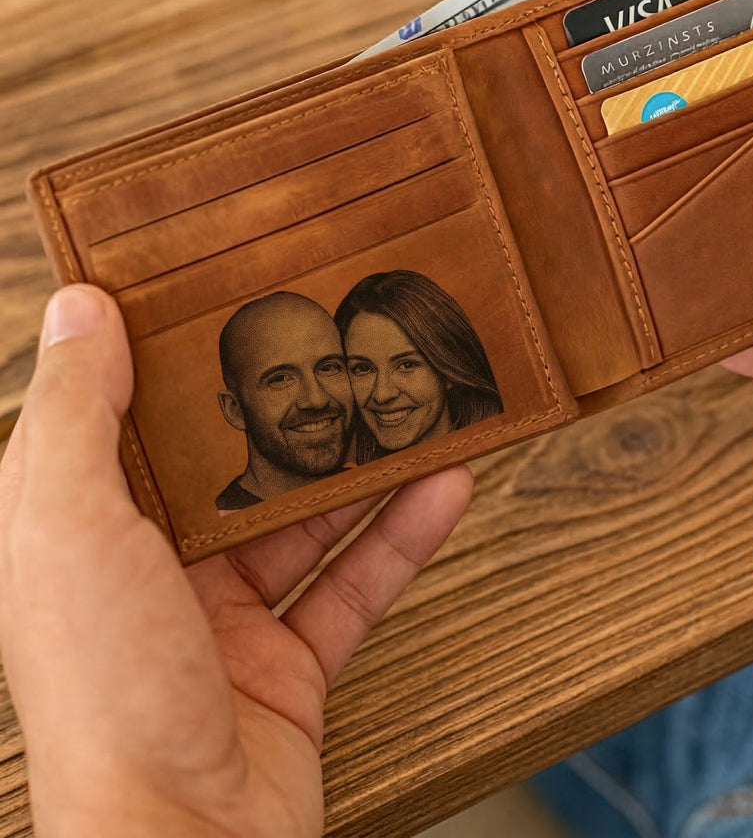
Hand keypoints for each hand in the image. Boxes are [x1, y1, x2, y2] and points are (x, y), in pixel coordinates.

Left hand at [0, 286, 472, 837]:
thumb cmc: (106, 694)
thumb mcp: (69, 528)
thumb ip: (78, 417)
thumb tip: (81, 306)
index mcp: (81, 537)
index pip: (123, 424)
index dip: (169, 358)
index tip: (224, 293)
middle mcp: (148, 576)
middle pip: (232, 471)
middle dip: (293, 411)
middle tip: (347, 344)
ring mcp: (223, 624)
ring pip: (307, 524)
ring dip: (367, 468)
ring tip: (419, 404)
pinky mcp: (289, 667)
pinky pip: (355, 585)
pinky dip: (403, 537)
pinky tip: (447, 487)